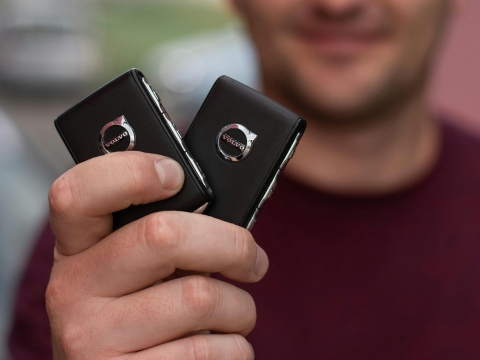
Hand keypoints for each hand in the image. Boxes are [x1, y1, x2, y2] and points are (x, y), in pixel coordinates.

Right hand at [46, 152, 268, 358]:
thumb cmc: (140, 319)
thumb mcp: (133, 273)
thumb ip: (161, 239)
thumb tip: (225, 217)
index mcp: (77, 250)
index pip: (78, 192)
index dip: (131, 172)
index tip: (174, 175)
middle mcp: (72, 291)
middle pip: (165, 235)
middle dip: (232, 244)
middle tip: (249, 259)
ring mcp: (92, 339)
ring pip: (201, 298)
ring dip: (239, 308)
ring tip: (229, 315)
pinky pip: (210, 352)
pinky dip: (233, 349)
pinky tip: (216, 348)